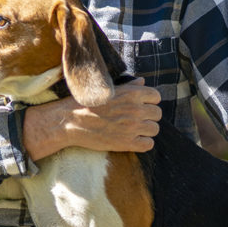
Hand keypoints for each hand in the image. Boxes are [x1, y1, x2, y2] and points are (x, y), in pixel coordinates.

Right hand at [23, 79, 161, 160]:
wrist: (70, 121)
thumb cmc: (86, 102)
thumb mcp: (107, 89)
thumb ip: (128, 86)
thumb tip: (143, 82)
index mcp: (132, 93)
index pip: (156, 96)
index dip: (149, 101)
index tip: (140, 105)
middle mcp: (135, 109)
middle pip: (157, 114)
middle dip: (148, 116)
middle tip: (135, 119)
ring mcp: (132, 127)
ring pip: (154, 129)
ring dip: (146, 130)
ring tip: (133, 130)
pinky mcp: (126, 143)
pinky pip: (148, 144)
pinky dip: (142, 143)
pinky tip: (132, 140)